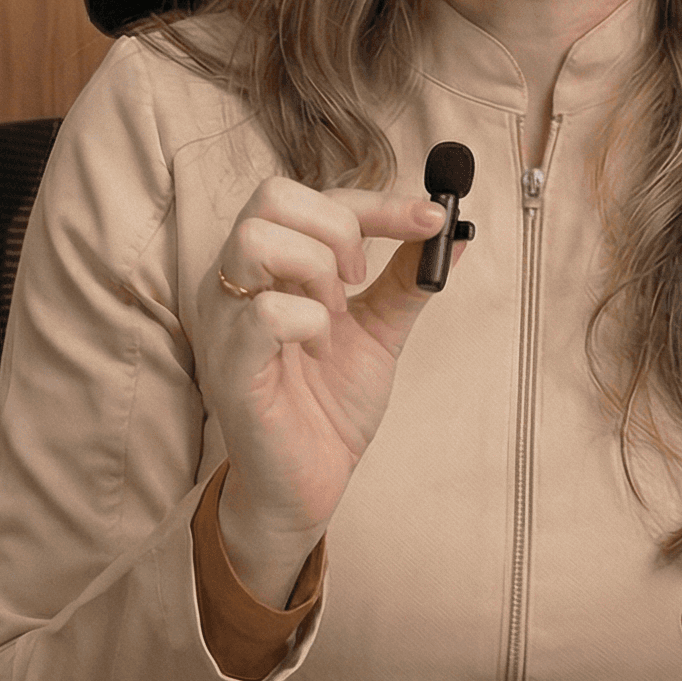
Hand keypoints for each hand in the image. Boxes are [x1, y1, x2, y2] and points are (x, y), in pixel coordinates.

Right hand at [198, 177, 467, 592]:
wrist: (308, 484)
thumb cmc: (329, 406)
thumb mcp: (379, 331)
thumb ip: (407, 280)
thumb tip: (456, 232)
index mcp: (268, 265)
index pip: (313, 196)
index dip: (378, 202)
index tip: (432, 219)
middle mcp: (235, 281)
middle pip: (273, 196)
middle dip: (338, 228)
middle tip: (362, 280)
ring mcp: (226, 320)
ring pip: (256, 239)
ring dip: (316, 269)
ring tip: (335, 315)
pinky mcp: (231, 366)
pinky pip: (264, 313)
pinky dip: (308, 321)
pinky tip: (319, 349)